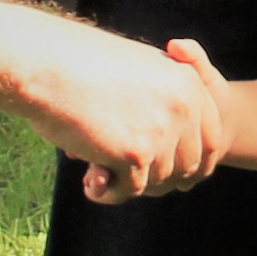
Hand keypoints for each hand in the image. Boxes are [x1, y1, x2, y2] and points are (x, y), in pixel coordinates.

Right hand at [32, 27, 224, 203]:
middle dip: (157, 179)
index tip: (175, 180)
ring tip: (94, 175)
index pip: (212, 141)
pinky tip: (88, 182)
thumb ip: (163, 99)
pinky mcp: (137, 152)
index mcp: (189, 83)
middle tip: (122, 177)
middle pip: (187, 167)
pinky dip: (108, 192)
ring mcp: (163, 129)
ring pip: (157, 181)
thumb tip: (167, 145)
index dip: (194, 166)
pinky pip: (130, 190)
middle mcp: (184, 105)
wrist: (44, 64)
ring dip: (126, 185)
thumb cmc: (78, 66)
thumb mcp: (137, 70)